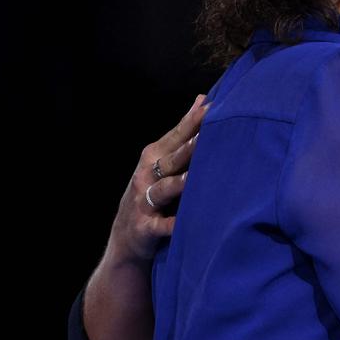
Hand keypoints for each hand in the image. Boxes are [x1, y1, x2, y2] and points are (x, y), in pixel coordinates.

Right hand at [108, 95, 208, 263]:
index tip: (213, 106)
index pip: (176, 136)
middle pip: (171, 159)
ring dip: (178, 183)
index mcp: (153, 157)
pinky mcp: (145, 228)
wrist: (127, 241)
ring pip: (163, 189)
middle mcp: (146, 176)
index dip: (193, 122)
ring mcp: (144, 202)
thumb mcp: (162, 160)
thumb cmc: (152, 192)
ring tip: (193, 177)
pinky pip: (160, 226)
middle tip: (208, 135)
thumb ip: (183, 133)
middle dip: (188, 147)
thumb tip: (203, 99)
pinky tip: (182, 224)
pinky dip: (171, 225)